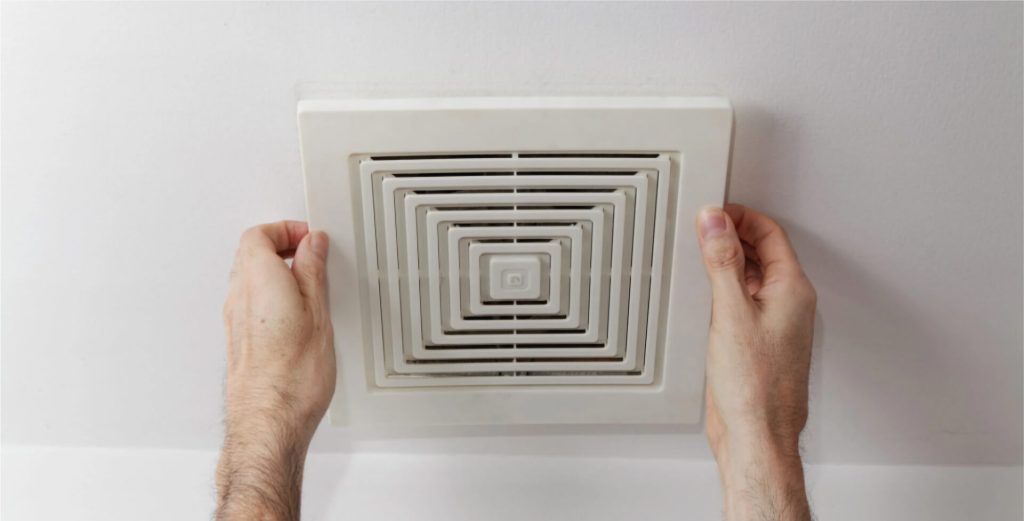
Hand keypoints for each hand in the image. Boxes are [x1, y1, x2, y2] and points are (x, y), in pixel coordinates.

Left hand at [217, 221, 333, 520]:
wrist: (270, 421)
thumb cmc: (292, 376)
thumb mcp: (318, 311)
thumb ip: (312, 271)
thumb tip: (313, 246)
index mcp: (257, 279)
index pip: (259, 234)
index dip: (285, 229)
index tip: (309, 236)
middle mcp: (238, 297)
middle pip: (249, 254)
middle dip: (280, 246)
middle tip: (309, 252)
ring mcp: (235, 320)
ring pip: (248, 279)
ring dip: (275, 272)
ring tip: (307, 281)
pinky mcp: (239, 341)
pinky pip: (251, 303)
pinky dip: (271, 295)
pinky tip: (295, 311)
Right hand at [696, 204, 815, 520]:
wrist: (756, 436)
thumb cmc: (755, 387)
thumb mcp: (731, 312)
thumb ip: (722, 262)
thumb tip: (715, 221)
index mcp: (792, 291)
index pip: (770, 234)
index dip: (741, 216)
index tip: (713, 211)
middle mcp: (787, 305)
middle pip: (761, 253)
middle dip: (731, 236)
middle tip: (700, 228)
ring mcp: (772, 325)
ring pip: (750, 278)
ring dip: (725, 263)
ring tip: (697, 256)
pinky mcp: (755, 343)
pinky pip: (740, 302)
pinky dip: (721, 290)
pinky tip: (701, 296)